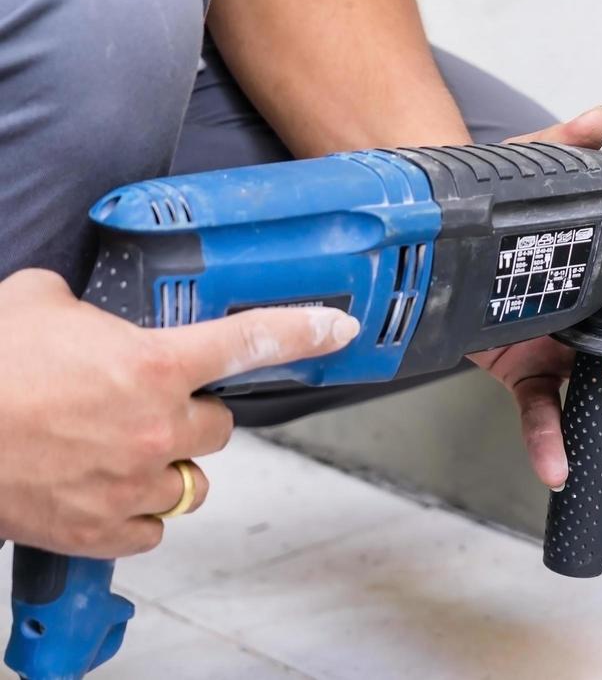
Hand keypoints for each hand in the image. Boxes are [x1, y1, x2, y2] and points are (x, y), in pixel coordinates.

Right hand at [0, 270, 359, 557]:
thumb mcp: (36, 304)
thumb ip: (78, 304)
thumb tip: (73, 303)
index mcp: (155, 364)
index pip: (252, 342)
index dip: (303, 332)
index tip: (335, 329)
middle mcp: (158, 427)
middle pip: (221, 426)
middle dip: (195, 415)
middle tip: (151, 406)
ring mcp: (134, 484)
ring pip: (190, 482)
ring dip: (168, 468)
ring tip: (121, 452)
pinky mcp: (102, 530)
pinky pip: (151, 529)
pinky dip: (135, 516)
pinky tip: (104, 492)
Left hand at [466, 106, 601, 489]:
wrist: (445, 236)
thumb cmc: (503, 207)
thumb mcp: (532, 171)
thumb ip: (564, 147)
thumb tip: (597, 119)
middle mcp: (599, 310)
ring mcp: (569, 347)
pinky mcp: (530, 374)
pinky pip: (549, 413)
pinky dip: (553, 442)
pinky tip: (556, 466)